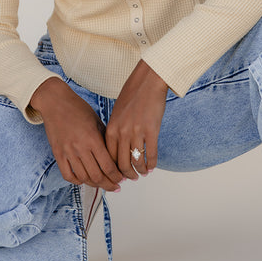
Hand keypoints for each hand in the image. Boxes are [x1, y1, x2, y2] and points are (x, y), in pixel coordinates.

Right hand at [30, 77, 122, 191]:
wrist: (55, 101)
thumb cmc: (78, 108)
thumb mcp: (97, 121)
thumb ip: (105, 139)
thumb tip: (115, 157)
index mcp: (93, 138)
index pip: (108, 165)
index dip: (117, 176)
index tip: (122, 179)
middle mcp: (80, 147)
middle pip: (97, 175)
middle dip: (109, 184)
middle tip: (116, 186)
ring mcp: (67, 152)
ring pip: (83, 178)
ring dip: (95, 185)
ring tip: (102, 184)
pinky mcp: (57, 154)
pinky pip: (68, 175)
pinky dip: (77, 181)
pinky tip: (84, 180)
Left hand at [106, 60, 167, 178]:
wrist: (147, 81)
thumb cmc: (132, 95)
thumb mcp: (117, 113)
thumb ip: (115, 130)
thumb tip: (117, 149)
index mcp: (111, 128)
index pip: (109, 157)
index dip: (113, 170)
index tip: (117, 175)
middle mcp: (122, 132)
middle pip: (121, 163)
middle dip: (126, 175)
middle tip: (131, 178)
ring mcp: (136, 132)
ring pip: (136, 161)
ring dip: (140, 171)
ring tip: (143, 173)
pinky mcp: (151, 130)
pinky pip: (151, 154)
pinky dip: (151, 163)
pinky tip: (152, 166)